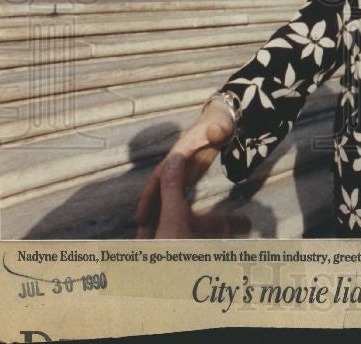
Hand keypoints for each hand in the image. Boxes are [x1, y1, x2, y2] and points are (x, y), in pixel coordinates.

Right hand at [136, 102, 234, 237]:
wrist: (220, 120)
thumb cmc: (220, 123)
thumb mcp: (221, 126)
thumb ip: (219, 130)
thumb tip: (216, 132)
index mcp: (179, 153)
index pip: (159, 178)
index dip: (148, 198)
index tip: (139, 217)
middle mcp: (175, 164)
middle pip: (158, 191)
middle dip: (149, 212)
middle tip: (141, 236)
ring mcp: (180, 170)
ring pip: (166, 196)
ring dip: (157, 215)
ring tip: (149, 239)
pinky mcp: (187, 176)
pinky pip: (176, 196)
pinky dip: (171, 210)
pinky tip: (169, 228)